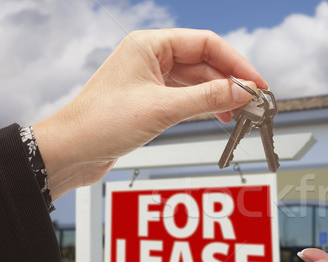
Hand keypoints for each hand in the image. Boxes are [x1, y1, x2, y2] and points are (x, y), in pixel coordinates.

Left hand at [33, 28, 265, 198]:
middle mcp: (151, 58)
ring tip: (240, 113)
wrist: (71, 152)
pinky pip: (187, 97)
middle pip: (204, 62)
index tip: (256, 83)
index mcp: (150, 45)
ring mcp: (151, 79)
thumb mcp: (162, 109)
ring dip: (220, 96)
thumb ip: (207, 98)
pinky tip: (219, 116)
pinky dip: (206, 106)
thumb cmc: (100, 123)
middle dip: (231, 81)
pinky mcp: (151, 100)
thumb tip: (242, 91)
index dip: (236, 63)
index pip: (206, 44)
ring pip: (198, 81)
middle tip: (253, 102)